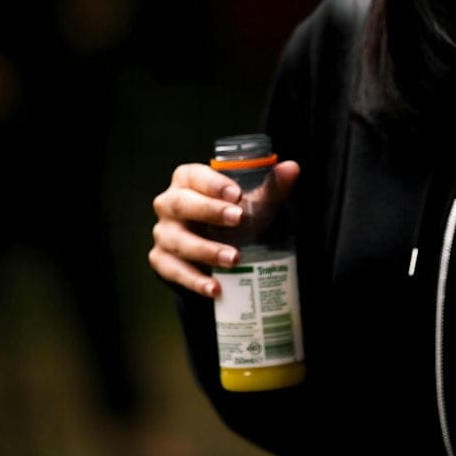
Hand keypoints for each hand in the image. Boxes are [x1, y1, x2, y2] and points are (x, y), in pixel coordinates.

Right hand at [150, 159, 300, 296]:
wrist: (214, 245)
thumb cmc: (231, 214)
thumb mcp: (251, 200)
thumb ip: (272, 186)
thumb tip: (293, 168)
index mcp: (187, 180)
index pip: (194, 176)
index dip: (213, 183)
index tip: (237, 193)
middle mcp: (169, 204)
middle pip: (181, 204)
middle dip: (209, 211)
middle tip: (238, 220)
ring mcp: (163, 233)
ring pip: (178, 240)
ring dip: (206, 250)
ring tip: (234, 259)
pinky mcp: (162, 260)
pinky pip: (174, 270)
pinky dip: (194, 280)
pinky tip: (215, 287)